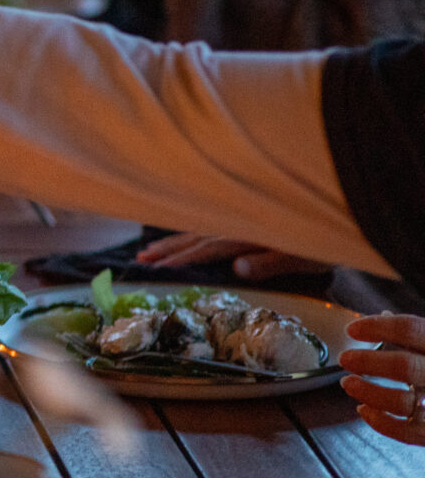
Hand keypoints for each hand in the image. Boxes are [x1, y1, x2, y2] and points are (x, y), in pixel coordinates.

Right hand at [133, 232, 329, 281]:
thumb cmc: (323, 240)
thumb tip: (236, 268)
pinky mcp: (242, 218)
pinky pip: (206, 224)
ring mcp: (236, 219)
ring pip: (196, 230)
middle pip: (193, 238)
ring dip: (171, 241)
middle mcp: (235, 225)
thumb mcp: (303, 256)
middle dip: (166, 250)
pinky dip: (188, 231)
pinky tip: (180, 236)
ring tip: (147, 251)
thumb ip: (270, 261)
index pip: (204, 250)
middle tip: (139, 261)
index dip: (179, 261)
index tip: (154, 270)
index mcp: (245, 235)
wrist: (336, 207)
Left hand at [340, 313, 424, 445]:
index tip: (351, 330)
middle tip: (345, 359)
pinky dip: (381, 422)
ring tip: (348, 383)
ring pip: (403, 403)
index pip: (411, 329)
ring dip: (369, 393)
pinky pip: (408, 432)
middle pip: (405, 367)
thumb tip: (383, 316)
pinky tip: (363, 409)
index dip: (378, 327)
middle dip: (369, 362)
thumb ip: (416, 335)